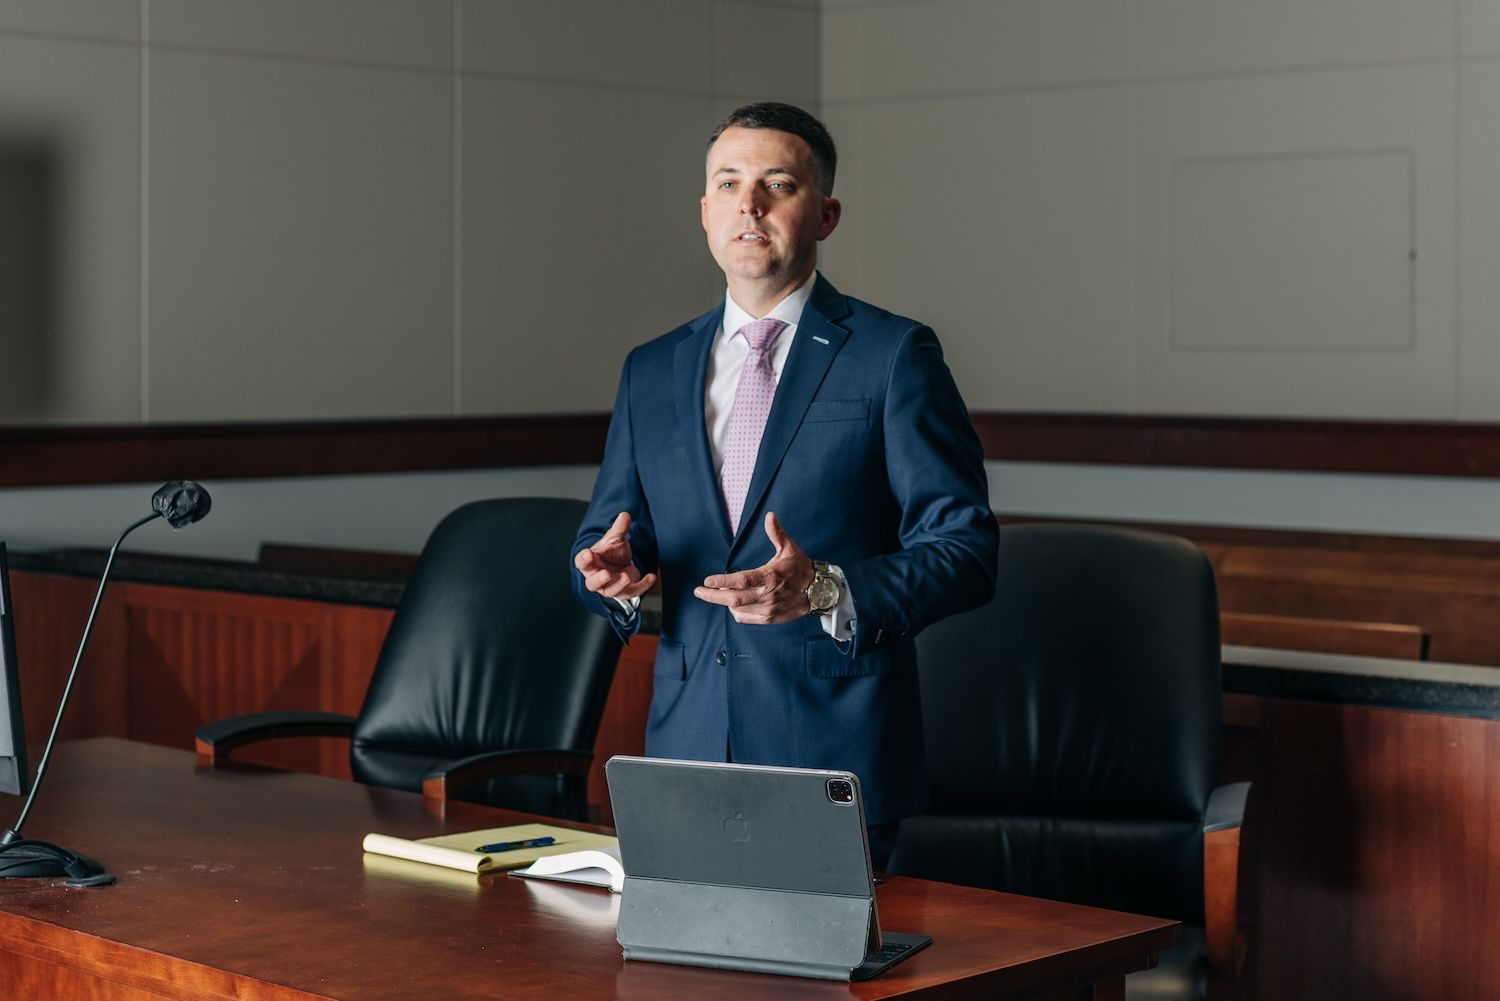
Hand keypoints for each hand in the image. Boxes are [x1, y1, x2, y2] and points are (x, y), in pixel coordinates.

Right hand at [574, 511, 657, 598]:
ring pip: (611, 591)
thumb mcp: (615, 539)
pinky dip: (642, 586)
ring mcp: (610, 586)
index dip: (583, 559)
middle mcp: (596, 577)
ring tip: (626, 576)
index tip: (588, 553)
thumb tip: (625, 514)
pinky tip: (651, 577)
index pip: (582, 562)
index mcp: (590, 563)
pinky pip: (632, 592)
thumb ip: (619, 528)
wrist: (622, 564)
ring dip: (618, 585)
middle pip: (593, 583)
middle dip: (599, 580)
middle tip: (606, 574)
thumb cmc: (612, 552)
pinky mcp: (624, 591)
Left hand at [694, 512, 815, 623]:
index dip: (722, 581)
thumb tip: (769, 515)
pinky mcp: (770, 618)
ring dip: (724, 602)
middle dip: (713, 596)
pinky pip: (746, 618)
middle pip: (734, 599)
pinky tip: (732, 604)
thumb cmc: (801, 568)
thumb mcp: (789, 548)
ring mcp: (768, 609)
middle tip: (699, 592)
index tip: (706, 581)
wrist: (819, 592)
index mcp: (770, 576)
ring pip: (738, 609)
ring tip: (716, 593)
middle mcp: (768, 595)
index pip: (741, 580)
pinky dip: (736, 612)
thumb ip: (776, 533)